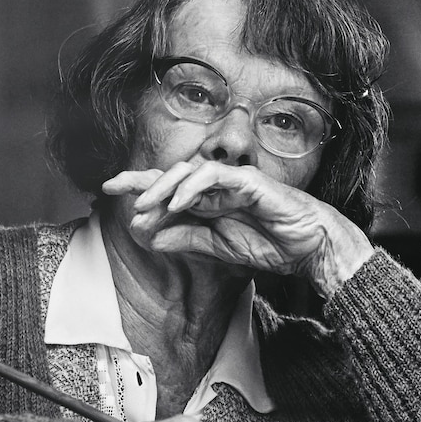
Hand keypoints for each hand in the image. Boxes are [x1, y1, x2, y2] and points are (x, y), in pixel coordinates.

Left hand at [102, 162, 373, 296]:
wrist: (310, 249)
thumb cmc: (273, 244)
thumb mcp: (220, 249)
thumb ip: (189, 240)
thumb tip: (153, 238)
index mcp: (211, 201)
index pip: (170, 189)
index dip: (141, 186)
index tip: (110, 190)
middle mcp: (218, 187)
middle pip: (172, 175)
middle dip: (141, 180)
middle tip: (113, 187)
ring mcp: (233, 181)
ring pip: (189, 172)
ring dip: (163, 187)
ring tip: (143, 205)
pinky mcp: (248, 181)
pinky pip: (214, 178)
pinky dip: (192, 188)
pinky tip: (177, 203)